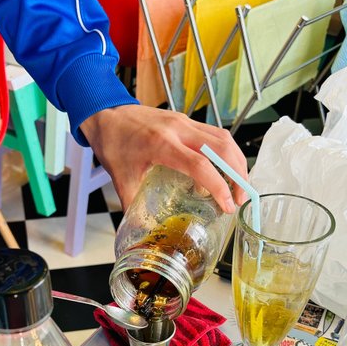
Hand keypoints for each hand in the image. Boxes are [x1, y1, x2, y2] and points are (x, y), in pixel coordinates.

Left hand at [80, 105, 247, 212]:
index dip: (219, 187)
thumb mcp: (120, 178)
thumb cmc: (112, 142)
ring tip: (240, 185)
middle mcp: (178, 129)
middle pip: (221, 148)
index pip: (200, 166)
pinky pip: (215, 133)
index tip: (227, 206)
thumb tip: (141, 232)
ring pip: (223, 138)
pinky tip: (226, 168)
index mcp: (161, 144)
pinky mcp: (186, 120)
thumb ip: (133, 205)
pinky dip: (226, 151)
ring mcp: (184, 122)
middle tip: (241, 198)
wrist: (105, 113)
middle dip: (238, 175)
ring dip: (237, 161)